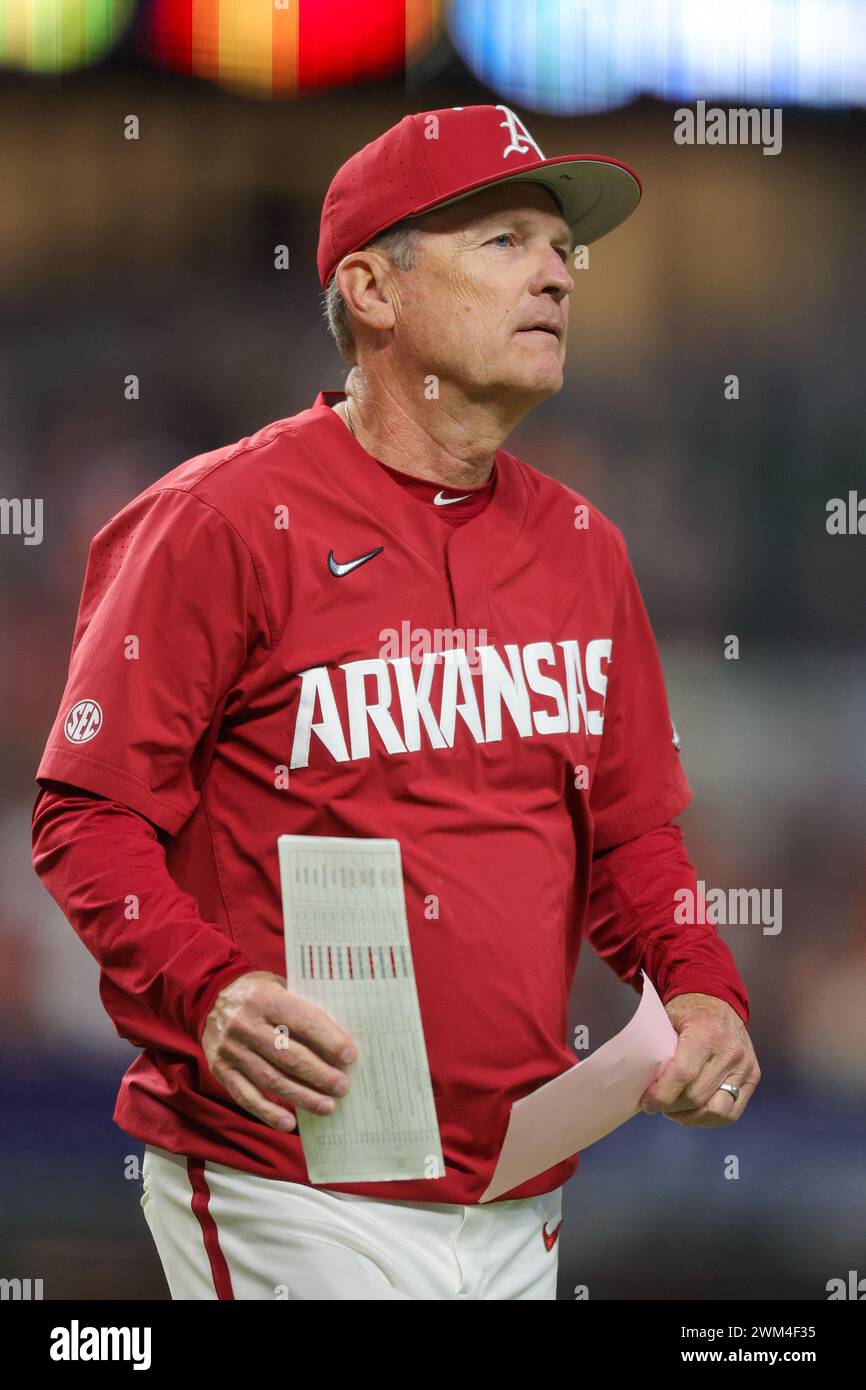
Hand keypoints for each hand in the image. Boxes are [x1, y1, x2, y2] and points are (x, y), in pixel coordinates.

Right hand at [201, 970, 357, 1133]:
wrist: (210, 997)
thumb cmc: (258, 994)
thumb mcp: (280, 987)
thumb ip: (303, 1008)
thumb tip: (338, 1041)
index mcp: (265, 998)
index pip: (302, 1021)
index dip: (328, 1040)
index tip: (350, 1056)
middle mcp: (245, 1024)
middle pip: (288, 1056)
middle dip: (320, 1074)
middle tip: (343, 1086)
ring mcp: (231, 1049)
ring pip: (271, 1080)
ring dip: (302, 1097)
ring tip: (327, 1106)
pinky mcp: (221, 1070)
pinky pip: (246, 1096)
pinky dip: (268, 1112)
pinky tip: (289, 1122)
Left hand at [639, 992, 759, 1126]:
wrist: (720, 1001)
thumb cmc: (688, 1011)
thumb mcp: (668, 1020)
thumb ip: (659, 1050)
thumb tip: (644, 1084)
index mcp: (706, 1033)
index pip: (683, 1074)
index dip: (662, 1094)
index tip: (647, 1101)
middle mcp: (730, 1052)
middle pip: (697, 1097)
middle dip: (671, 1106)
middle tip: (655, 1104)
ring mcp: (745, 1066)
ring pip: (715, 1111)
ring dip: (689, 1117)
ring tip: (673, 1110)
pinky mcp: (752, 1077)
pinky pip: (731, 1113)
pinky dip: (708, 1118)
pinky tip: (692, 1112)